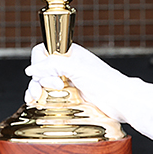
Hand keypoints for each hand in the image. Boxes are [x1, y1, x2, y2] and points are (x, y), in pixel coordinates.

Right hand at [24, 43, 152, 142]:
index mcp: (70, 53)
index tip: (41, 73)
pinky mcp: (69, 97)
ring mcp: (68, 82)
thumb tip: (31, 69)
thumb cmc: (106, 81)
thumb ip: (51, 65)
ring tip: (34, 97)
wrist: (121, 101)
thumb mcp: (76, 68)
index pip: (43, 51)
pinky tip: (34, 101)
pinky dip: (40, 98)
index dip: (39, 62)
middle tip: (40, 90)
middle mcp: (67, 66)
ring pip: (43, 83)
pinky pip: (49, 95)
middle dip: (37, 79)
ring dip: (35, 89)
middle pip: (41, 69)